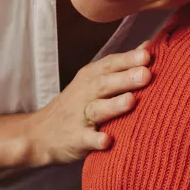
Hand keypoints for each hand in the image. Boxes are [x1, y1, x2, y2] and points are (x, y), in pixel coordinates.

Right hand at [23, 44, 152, 165]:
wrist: (41, 133)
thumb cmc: (78, 103)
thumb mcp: (94, 80)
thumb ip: (120, 65)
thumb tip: (148, 47)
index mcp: (91, 77)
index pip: (110, 64)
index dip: (128, 59)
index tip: (147, 56)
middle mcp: (85, 93)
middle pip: (105, 84)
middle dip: (125, 79)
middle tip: (146, 75)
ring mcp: (79, 116)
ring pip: (97, 109)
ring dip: (114, 105)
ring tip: (131, 101)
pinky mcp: (76, 139)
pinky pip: (86, 139)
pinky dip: (96, 140)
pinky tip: (107, 141)